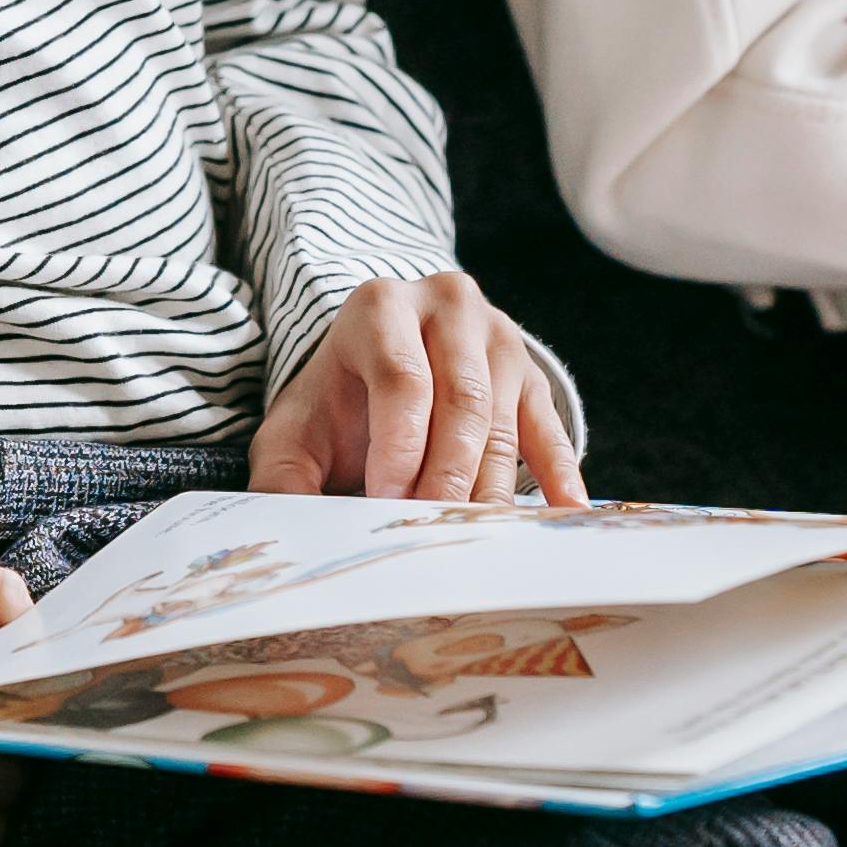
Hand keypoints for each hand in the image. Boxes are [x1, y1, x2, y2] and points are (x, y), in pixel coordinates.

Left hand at [249, 269, 587, 503]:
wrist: (381, 360)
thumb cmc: (336, 405)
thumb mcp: (294, 430)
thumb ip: (282, 478)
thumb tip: (287, 534)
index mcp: (380, 308)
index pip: (402, 378)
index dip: (399, 445)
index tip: (386, 500)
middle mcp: (447, 306)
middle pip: (459, 399)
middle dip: (446, 473)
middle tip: (432, 527)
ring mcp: (498, 336)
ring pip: (501, 420)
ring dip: (489, 486)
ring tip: (476, 540)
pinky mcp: (532, 372)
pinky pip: (549, 426)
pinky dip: (558, 472)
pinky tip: (564, 511)